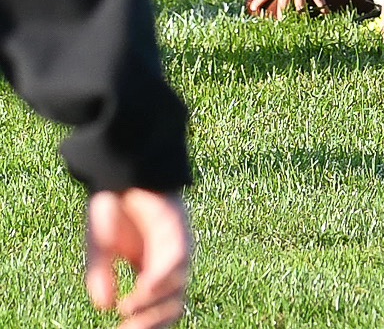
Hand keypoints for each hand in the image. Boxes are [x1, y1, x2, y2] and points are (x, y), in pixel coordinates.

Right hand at [85, 189, 191, 328]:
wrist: (121, 174)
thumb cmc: (113, 210)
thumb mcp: (100, 249)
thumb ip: (101, 276)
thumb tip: (104, 307)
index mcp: (150, 272)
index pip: (155, 310)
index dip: (142, 325)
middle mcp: (167, 265)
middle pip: (172, 308)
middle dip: (151, 323)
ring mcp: (175, 249)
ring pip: (178, 290)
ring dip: (153, 305)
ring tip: (128, 309)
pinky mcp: (178, 232)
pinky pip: (176, 262)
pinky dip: (160, 280)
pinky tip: (142, 287)